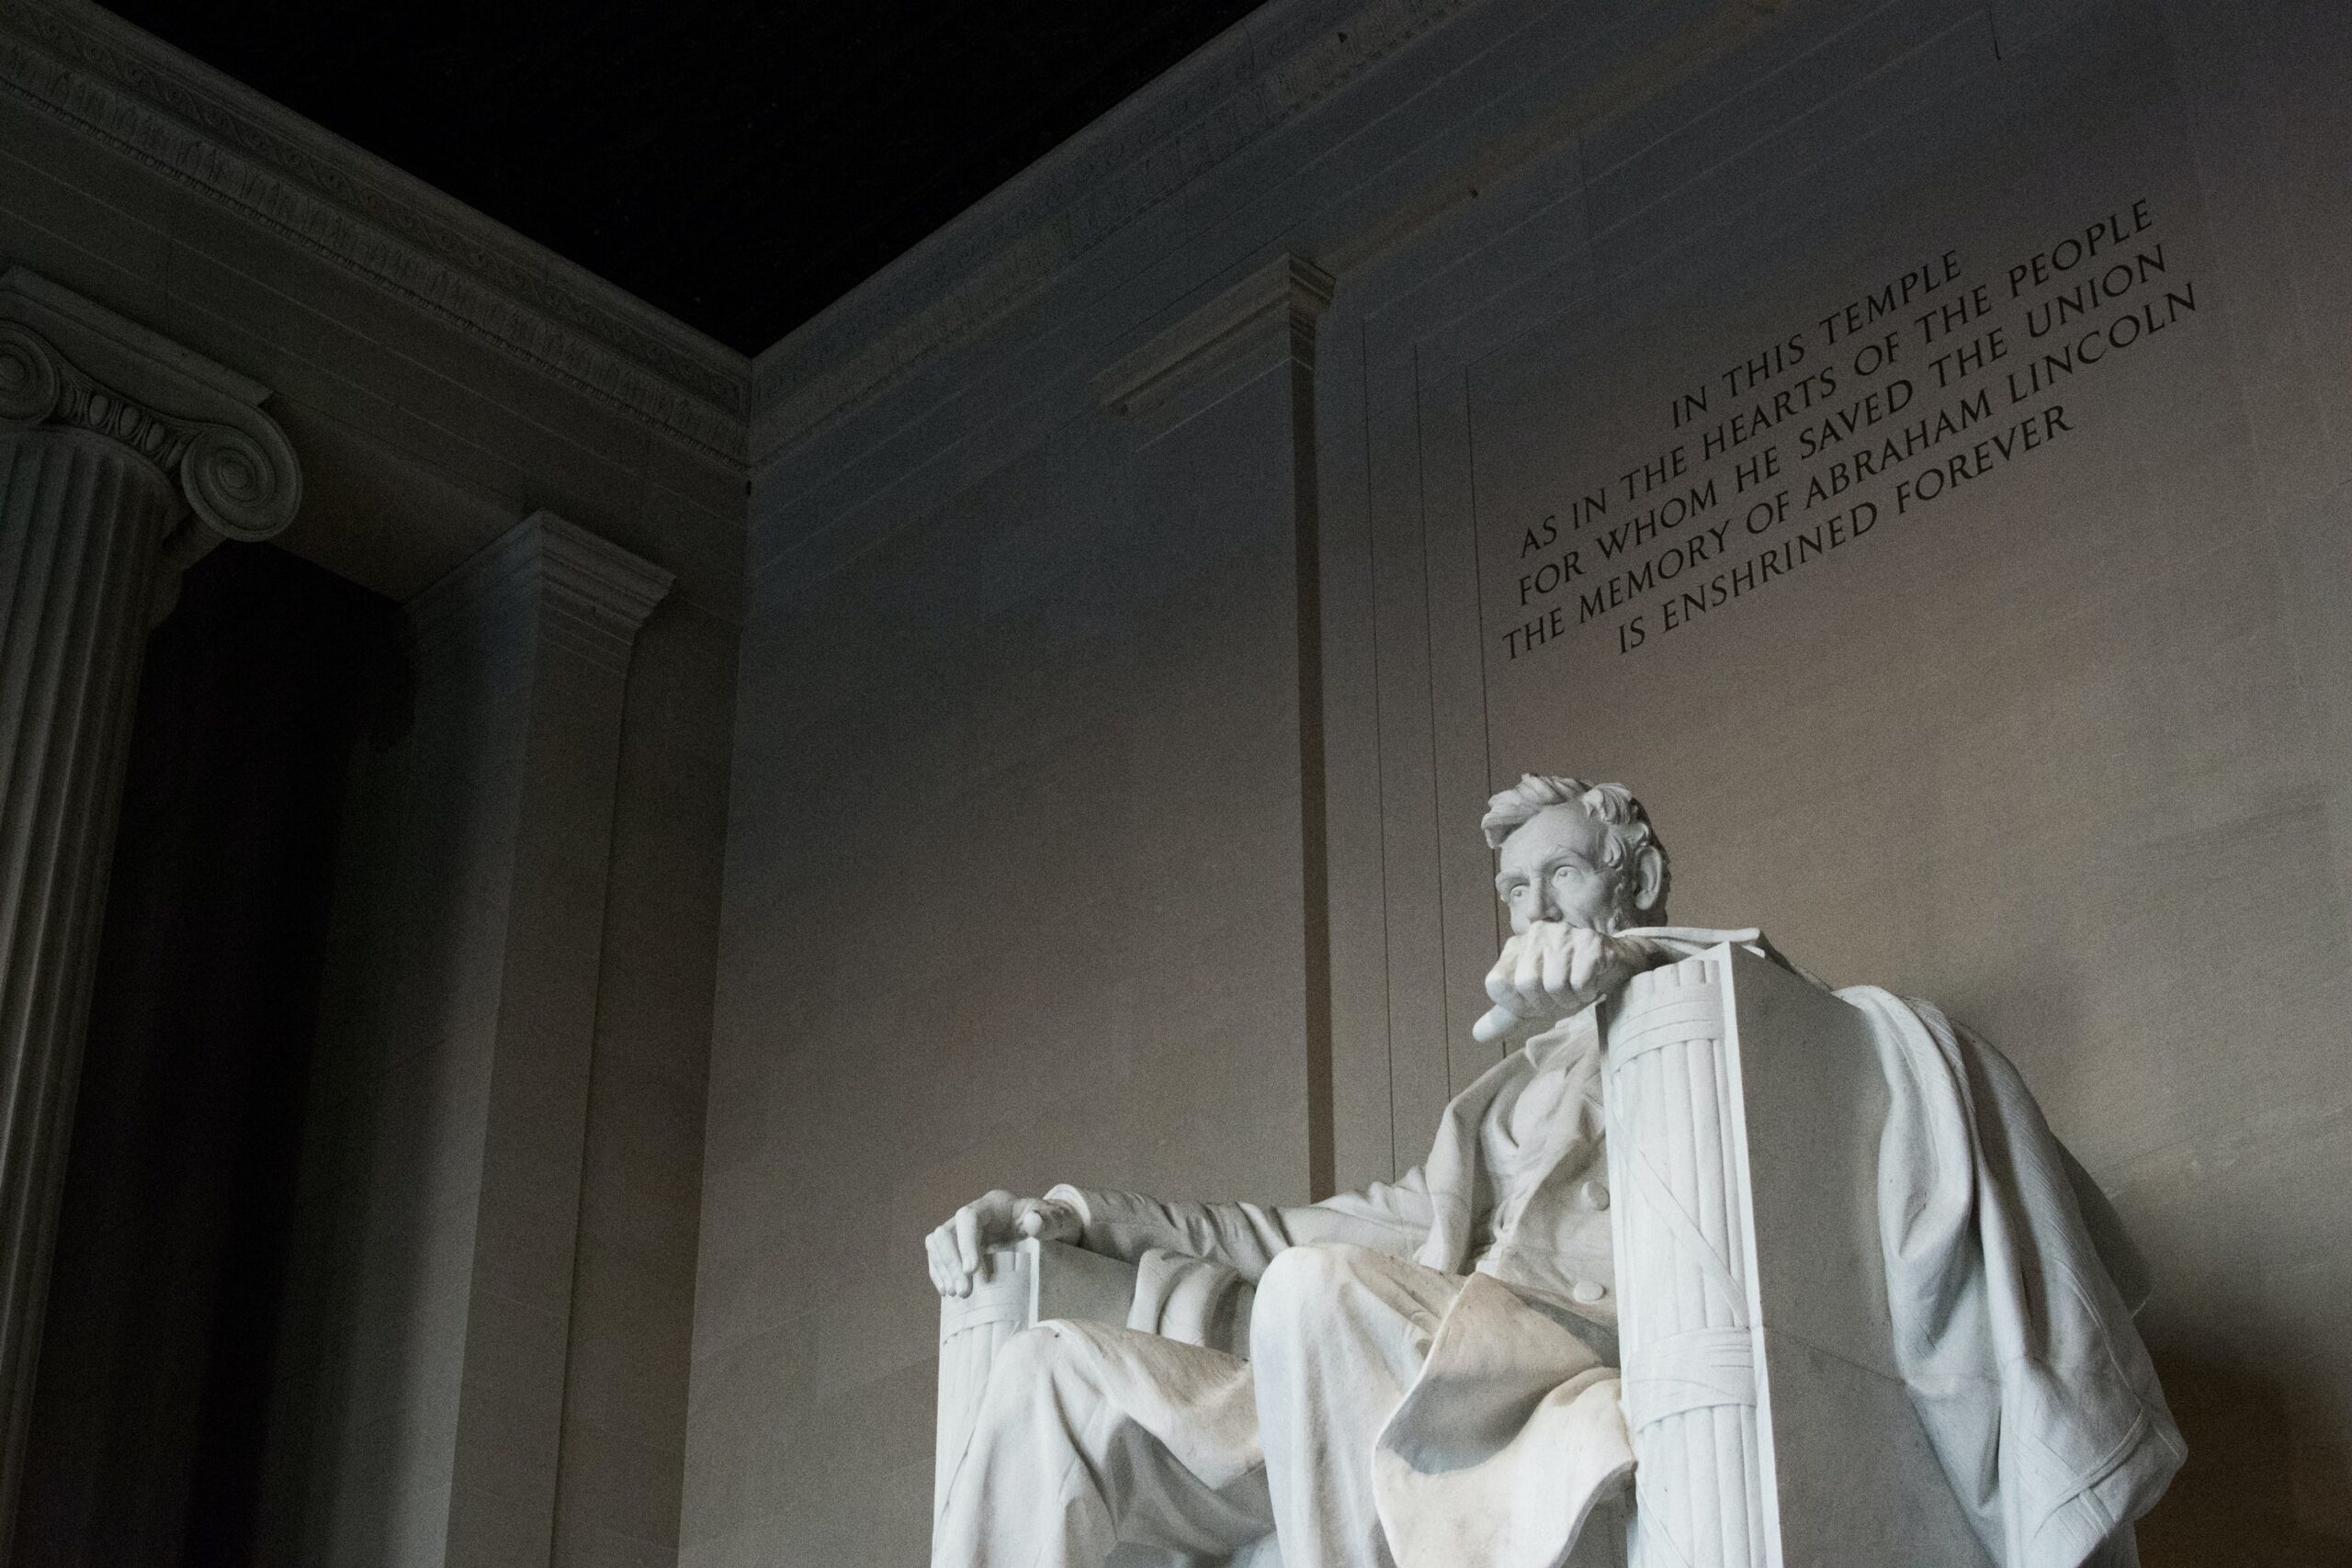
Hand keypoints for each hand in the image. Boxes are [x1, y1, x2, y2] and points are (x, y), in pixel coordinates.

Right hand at [924, 1189, 1081, 1296]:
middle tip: (964, 1292)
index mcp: (994, 1205)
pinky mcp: (962, 1249)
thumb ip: (1050, 1221)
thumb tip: (1032, 1222)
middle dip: (951, 1263)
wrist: (1053, 1232)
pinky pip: (939, 1257)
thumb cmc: (1055, 1224)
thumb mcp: (1060, 1221)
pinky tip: (949, 1292)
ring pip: (937, 1244)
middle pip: (946, 1232)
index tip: (973, 1271)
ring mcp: (965, 1232)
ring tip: (956, 1294)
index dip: (966, 1243)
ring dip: (943, 1269)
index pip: (968, 1217)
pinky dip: (940, 1274)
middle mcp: (974, 1215)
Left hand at [1472, 924, 1648, 1042]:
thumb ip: (1507, 1016)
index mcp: (1515, 947)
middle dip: (1547, 1004)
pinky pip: (1579, 982)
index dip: (1517, 1005)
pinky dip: (1587, 991)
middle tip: (1561, 998)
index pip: (1496, 984)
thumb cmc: (1568, 983)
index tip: (1535, 1003)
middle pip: (1526, 984)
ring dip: (1569, 999)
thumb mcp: (1534, 1002)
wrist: (1612, 967)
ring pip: (1553, 985)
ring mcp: (1564, 934)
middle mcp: (1535, 934)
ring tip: (1576, 989)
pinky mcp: (1590, 942)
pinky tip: (1591, 982)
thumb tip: (1477, 1035)